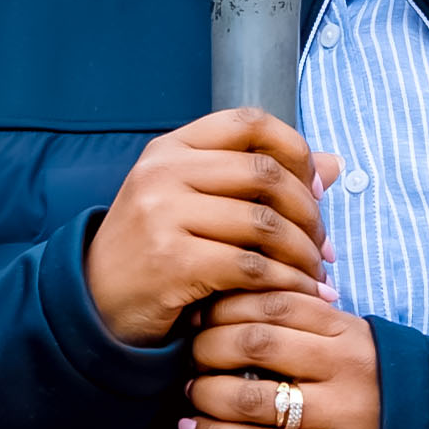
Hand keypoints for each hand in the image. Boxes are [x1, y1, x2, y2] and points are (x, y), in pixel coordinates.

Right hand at [84, 110, 334, 346]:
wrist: (95, 306)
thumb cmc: (155, 252)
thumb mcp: (197, 204)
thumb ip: (259, 183)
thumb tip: (333, 165)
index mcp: (171, 148)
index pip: (249, 122)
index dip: (295, 150)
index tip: (315, 188)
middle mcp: (163, 172)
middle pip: (265, 174)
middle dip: (308, 212)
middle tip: (323, 245)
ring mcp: (163, 214)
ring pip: (264, 223)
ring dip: (303, 253)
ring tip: (316, 274)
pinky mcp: (171, 261)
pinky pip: (251, 266)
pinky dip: (286, 282)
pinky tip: (300, 293)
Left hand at [182, 293, 381, 428]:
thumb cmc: (381, 388)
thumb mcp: (358, 342)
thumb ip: (311, 322)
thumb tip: (236, 302)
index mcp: (351, 332)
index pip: (276, 301)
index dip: (228, 304)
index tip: (202, 313)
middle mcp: (345, 370)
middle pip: (256, 343)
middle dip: (209, 345)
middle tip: (191, 352)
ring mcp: (338, 417)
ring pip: (251, 397)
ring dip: (207, 392)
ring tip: (193, 391)